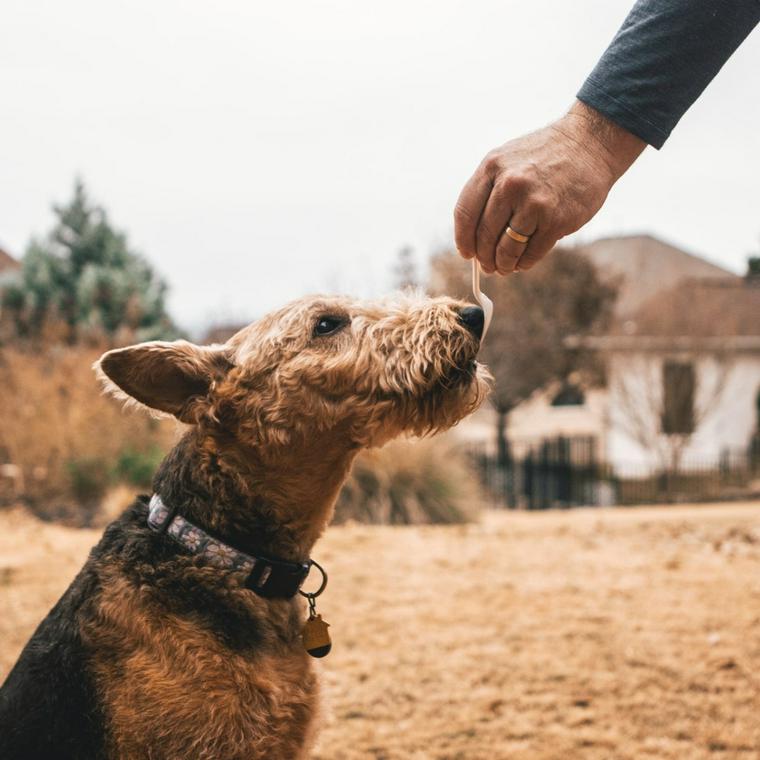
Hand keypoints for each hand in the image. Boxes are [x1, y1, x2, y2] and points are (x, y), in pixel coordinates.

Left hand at [454, 101, 645, 273]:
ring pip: (507, 249)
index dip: (463, 239)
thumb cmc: (545, 156)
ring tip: (504, 267)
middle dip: (484, 258)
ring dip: (503, 264)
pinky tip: (522, 262)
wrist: (590, 143)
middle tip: (487, 266)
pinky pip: (532, 253)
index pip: (464, 213)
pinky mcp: (556, 220)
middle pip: (484, 235)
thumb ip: (489, 191)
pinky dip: (524, 263)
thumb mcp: (508, 160)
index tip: (466, 253)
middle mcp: (510, 185)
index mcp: (491, 167)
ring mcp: (534, 204)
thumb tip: (473, 238)